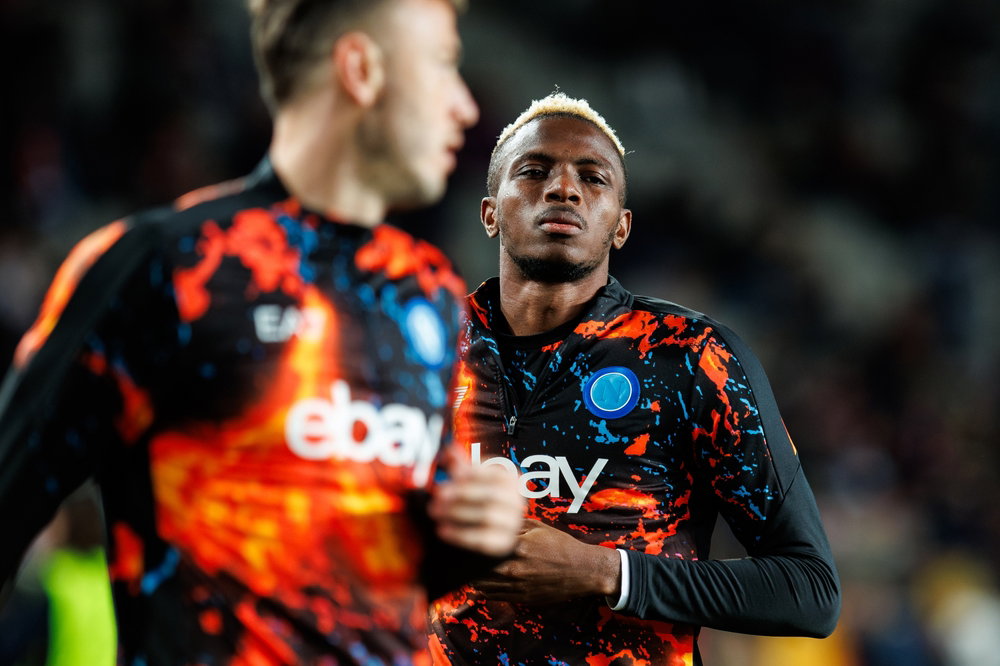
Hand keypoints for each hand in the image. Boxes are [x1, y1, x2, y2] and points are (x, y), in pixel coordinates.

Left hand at [427, 452, 524, 556]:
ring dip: (457, 513)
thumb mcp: (474, 480)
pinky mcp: (503, 543)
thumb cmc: (482, 498)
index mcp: (511, 480)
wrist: (495, 529)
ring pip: (486, 516)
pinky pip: (482, 539)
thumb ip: (462, 465)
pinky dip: (460, 534)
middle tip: (438, 494)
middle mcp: (517, 501)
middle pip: (490, 495)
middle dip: (461, 494)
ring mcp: (512, 523)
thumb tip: (449, 447)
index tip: (452, 473)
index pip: (495, 474)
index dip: (472, 473)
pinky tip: (442, 530)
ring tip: (435, 511)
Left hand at [470, 519, 621, 603]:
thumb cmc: (561, 546)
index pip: (482, 548)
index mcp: (517, 546)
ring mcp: (518, 586)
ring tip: (472, 570)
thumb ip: (514, 524)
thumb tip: (493, 520)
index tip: (464, 541)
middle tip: (464, 557)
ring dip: (474, 578)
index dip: (470, 545)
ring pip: (483, 586)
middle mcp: (515, 568)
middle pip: (478, 570)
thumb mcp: (539, 527)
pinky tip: (483, 584)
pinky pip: (494, 597)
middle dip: (469, 563)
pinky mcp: (522, 598)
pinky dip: (484, 591)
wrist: (583, 570)